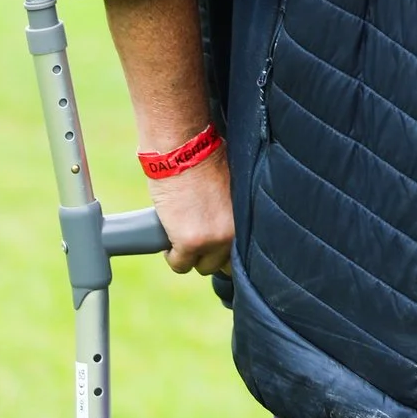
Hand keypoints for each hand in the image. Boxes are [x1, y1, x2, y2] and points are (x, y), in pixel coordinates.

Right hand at [148, 148, 234, 275]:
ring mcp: (213, 240)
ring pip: (202, 266)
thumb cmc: (205, 158)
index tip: (218, 246)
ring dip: (191, 256)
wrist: (183, 150)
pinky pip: (180, 264)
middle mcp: (234, 232)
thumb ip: (232, 209)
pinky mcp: (189, 243)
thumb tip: (228, 218)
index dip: (228, 250)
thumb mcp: (232, 186)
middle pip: (224, 263)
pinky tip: (168, 240)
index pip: (244, 251)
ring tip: (181, 236)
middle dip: (210, 254)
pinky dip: (172, 256)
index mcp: (247, 217)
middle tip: (197, 239)